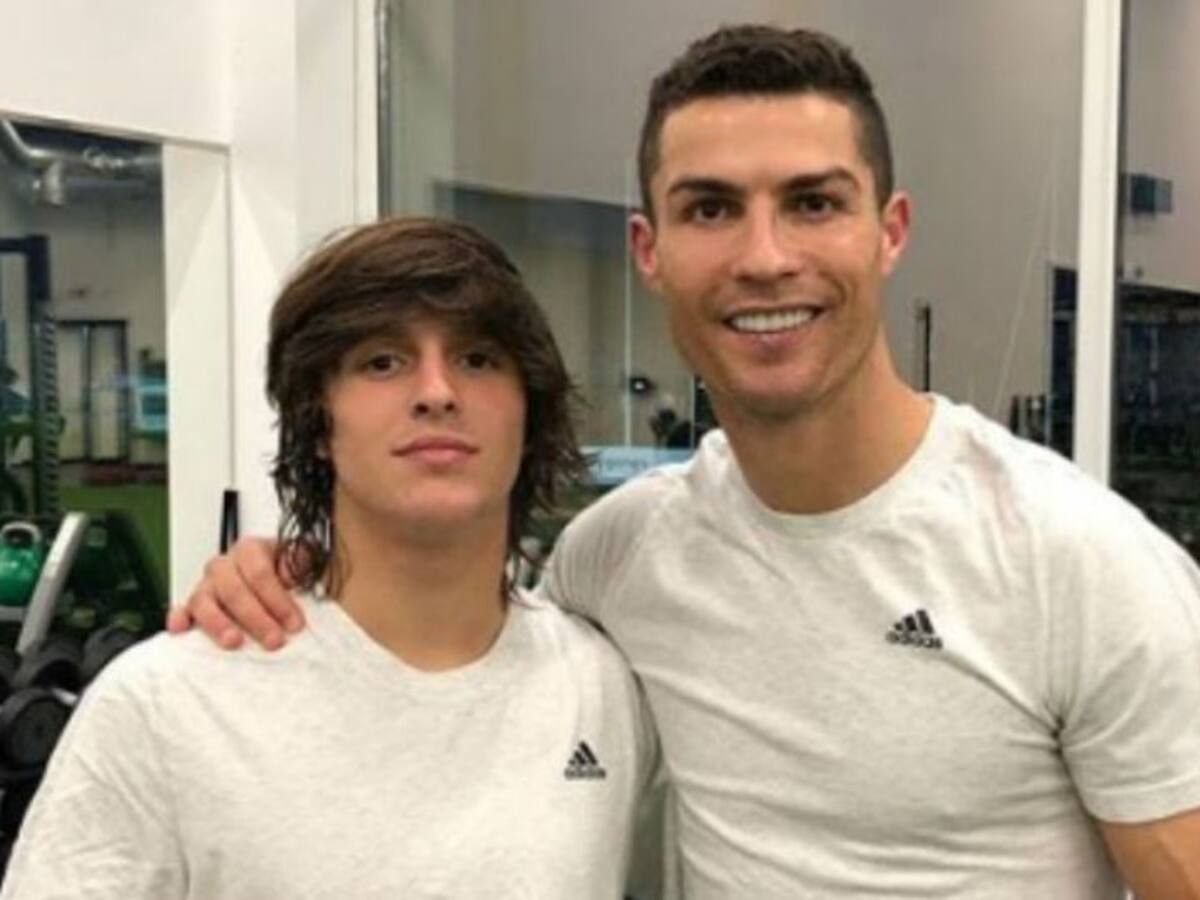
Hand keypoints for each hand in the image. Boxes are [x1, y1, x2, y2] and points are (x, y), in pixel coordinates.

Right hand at [167, 537, 304, 650]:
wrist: (278, 579)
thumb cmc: (289, 574)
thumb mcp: (303, 563)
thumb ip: (301, 563)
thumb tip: (292, 573)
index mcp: (251, 549)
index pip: (260, 573)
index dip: (278, 599)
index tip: (294, 623)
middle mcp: (225, 566)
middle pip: (233, 589)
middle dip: (255, 617)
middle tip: (273, 640)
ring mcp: (206, 585)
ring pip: (202, 600)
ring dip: (218, 623)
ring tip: (234, 642)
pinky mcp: (194, 606)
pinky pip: (181, 609)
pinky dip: (179, 618)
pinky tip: (182, 629)